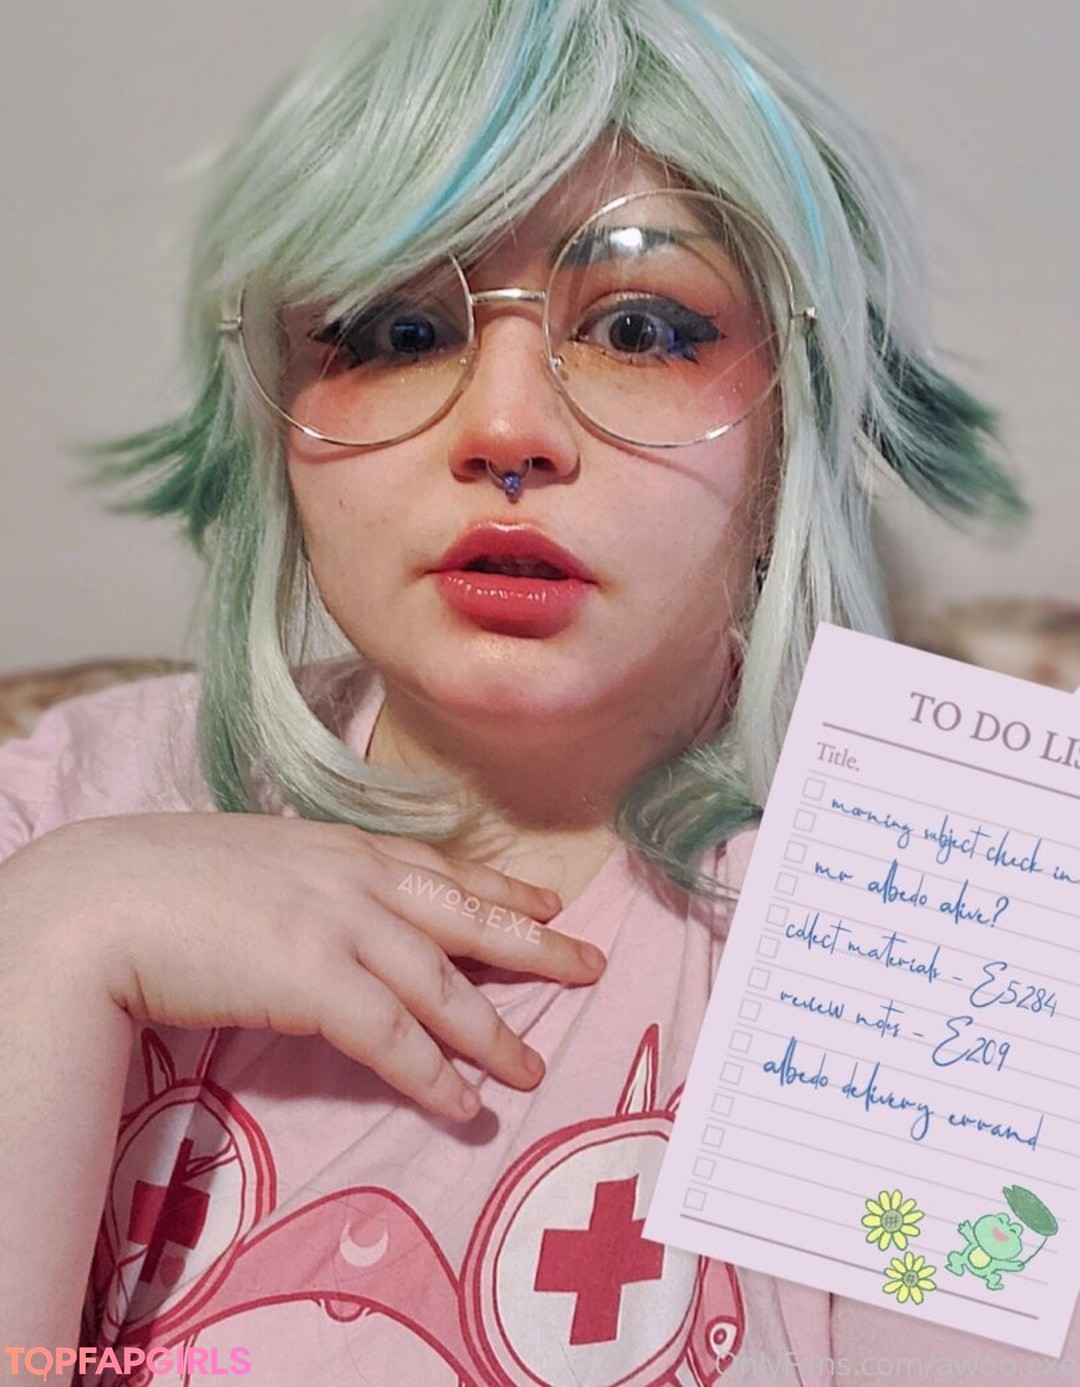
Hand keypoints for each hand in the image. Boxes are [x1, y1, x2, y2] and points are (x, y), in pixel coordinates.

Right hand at [1, 814, 605, 1121]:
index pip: (441, 868)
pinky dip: (432, 1074)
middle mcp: (357, 879)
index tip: (543, 901)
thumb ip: (308, 878)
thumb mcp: (258, 859)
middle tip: (590, 964)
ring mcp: (342, 927)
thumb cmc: (167, 878)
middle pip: (467, 916)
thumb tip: (326, 909)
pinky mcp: (317, 981)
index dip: (498, 889)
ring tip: (531, 1067)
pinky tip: (461, 1102)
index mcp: (343, 848)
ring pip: (443, 984)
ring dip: (492, 1031)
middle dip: (534, 945)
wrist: (107, 898)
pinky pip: (395, 1038)